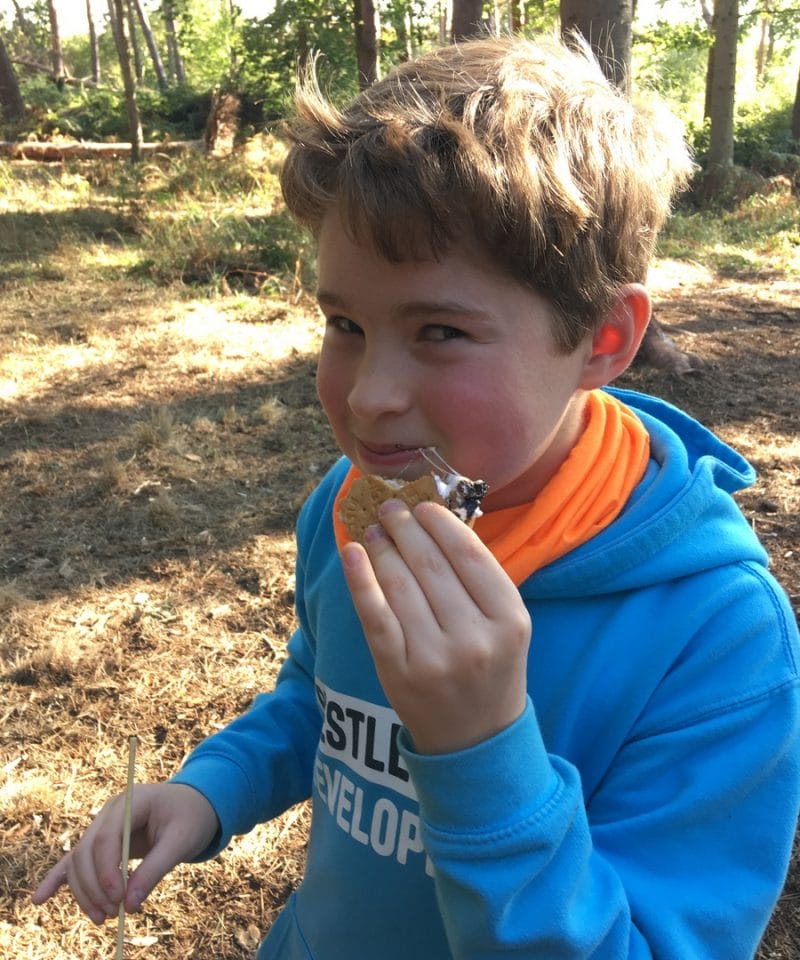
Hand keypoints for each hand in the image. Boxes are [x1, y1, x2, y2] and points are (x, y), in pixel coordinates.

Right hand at [32, 783, 218, 923]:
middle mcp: (110, 813)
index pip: (106, 837)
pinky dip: (58, 880)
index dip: (107, 871)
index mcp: (130, 802)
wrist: (195, 805)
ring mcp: (102, 826)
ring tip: (103, 918)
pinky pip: (76, 861)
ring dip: (85, 892)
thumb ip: (155, 870)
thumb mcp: (181, 841)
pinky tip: (39, 900)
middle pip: (87, 852)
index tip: (118, 899)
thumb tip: (130, 906)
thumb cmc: (191, 818)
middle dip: (96, 887)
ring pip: (79, 862)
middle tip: (114, 914)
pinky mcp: (102, 842)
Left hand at [341, 499, 530, 754]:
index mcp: (509, 620)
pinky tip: (352, 552)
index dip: (441, 523)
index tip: (424, 506)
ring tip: (374, 528)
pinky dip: (360, 579)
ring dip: (382, 548)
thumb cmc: (491, 669)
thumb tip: (435, 523)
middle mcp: (474, 638)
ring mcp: (433, 658)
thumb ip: (479, 579)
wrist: (475, 739)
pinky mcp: (397, 673)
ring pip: (400, 585)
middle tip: (391, 507)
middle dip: (407, 528)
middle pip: (431, 566)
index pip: (470, 555)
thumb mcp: (505, 625)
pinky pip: (374, 616)